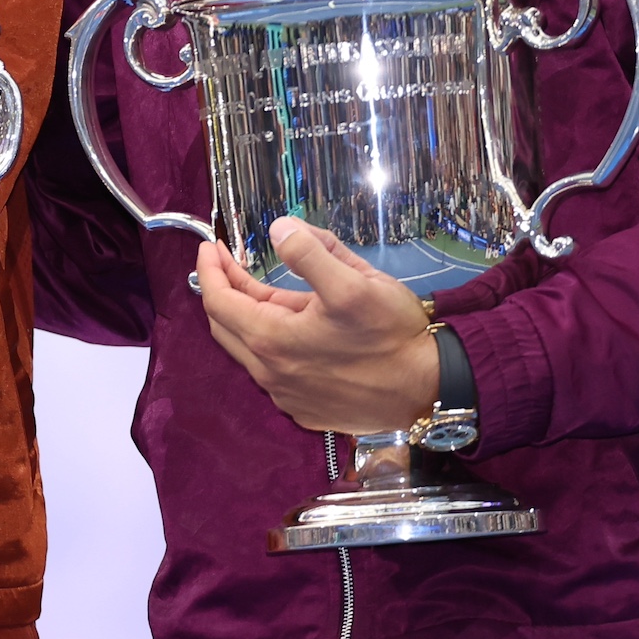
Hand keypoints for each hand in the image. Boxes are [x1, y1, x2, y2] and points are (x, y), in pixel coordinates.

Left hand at [197, 217, 438, 435]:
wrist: (429, 391)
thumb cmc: (392, 336)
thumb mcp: (355, 283)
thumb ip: (311, 253)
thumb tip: (277, 229)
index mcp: (273, 341)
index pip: (218, 302)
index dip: (209, 270)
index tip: (210, 246)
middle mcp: (271, 375)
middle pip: (226, 327)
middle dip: (223, 289)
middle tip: (229, 260)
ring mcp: (287, 396)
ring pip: (250, 350)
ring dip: (247, 316)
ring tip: (261, 288)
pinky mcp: (306, 410)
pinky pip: (272, 371)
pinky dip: (268, 342)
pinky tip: (290, 327)